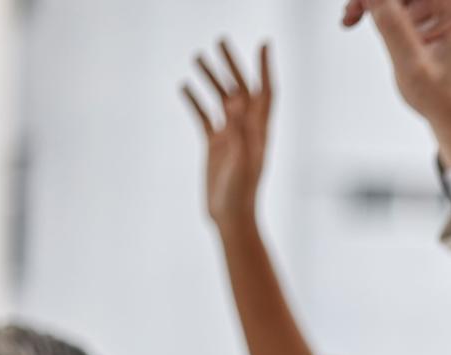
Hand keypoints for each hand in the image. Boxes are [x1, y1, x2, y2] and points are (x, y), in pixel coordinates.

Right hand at [182, 39, 273, 230]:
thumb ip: (240, 132)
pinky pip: (205, 117)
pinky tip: (185, 87)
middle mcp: (247, 130)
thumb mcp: (242, 162)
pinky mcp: (215, 146)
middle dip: (232, 64)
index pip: (265, 92)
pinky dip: (196, 101)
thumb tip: (235, 101)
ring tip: (197, 56)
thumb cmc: (240, 194)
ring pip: (222, 100)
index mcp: (258, 131)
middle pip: (241, 89)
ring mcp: (230, 136)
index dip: (265, 68)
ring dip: (211, 78)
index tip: (264, 44)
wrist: (231, 218)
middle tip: (220, 41)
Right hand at [343, 0, 450, 166]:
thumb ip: (390, 24)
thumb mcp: (412, 64)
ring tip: (352, 17)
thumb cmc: (443, 96)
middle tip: (353, 11)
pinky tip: (358, 16)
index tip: (361, 4)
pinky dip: (377, 4)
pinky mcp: (432, 6)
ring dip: (372, 1)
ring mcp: (446, 1)